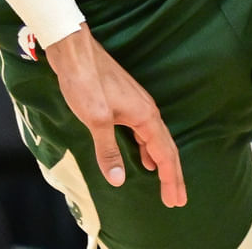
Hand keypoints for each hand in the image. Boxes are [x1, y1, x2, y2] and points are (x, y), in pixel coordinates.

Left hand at [42, 26, 186, 208]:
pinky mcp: (125, 101)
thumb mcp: (96, 119)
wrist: (75, 51)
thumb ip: (108, 151)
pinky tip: (142, 156)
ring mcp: (137, 104)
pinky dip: (147, 147)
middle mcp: (147, 110)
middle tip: (177, 200)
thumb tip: (119, 180)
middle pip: (166, 147)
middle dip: (171, 174)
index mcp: (145, 115)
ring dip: (160, 161)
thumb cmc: (85, 83)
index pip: (165, 154)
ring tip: (162, 182)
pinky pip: (144, 131)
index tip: (175, 201)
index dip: (170, 179)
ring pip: (155, 138)